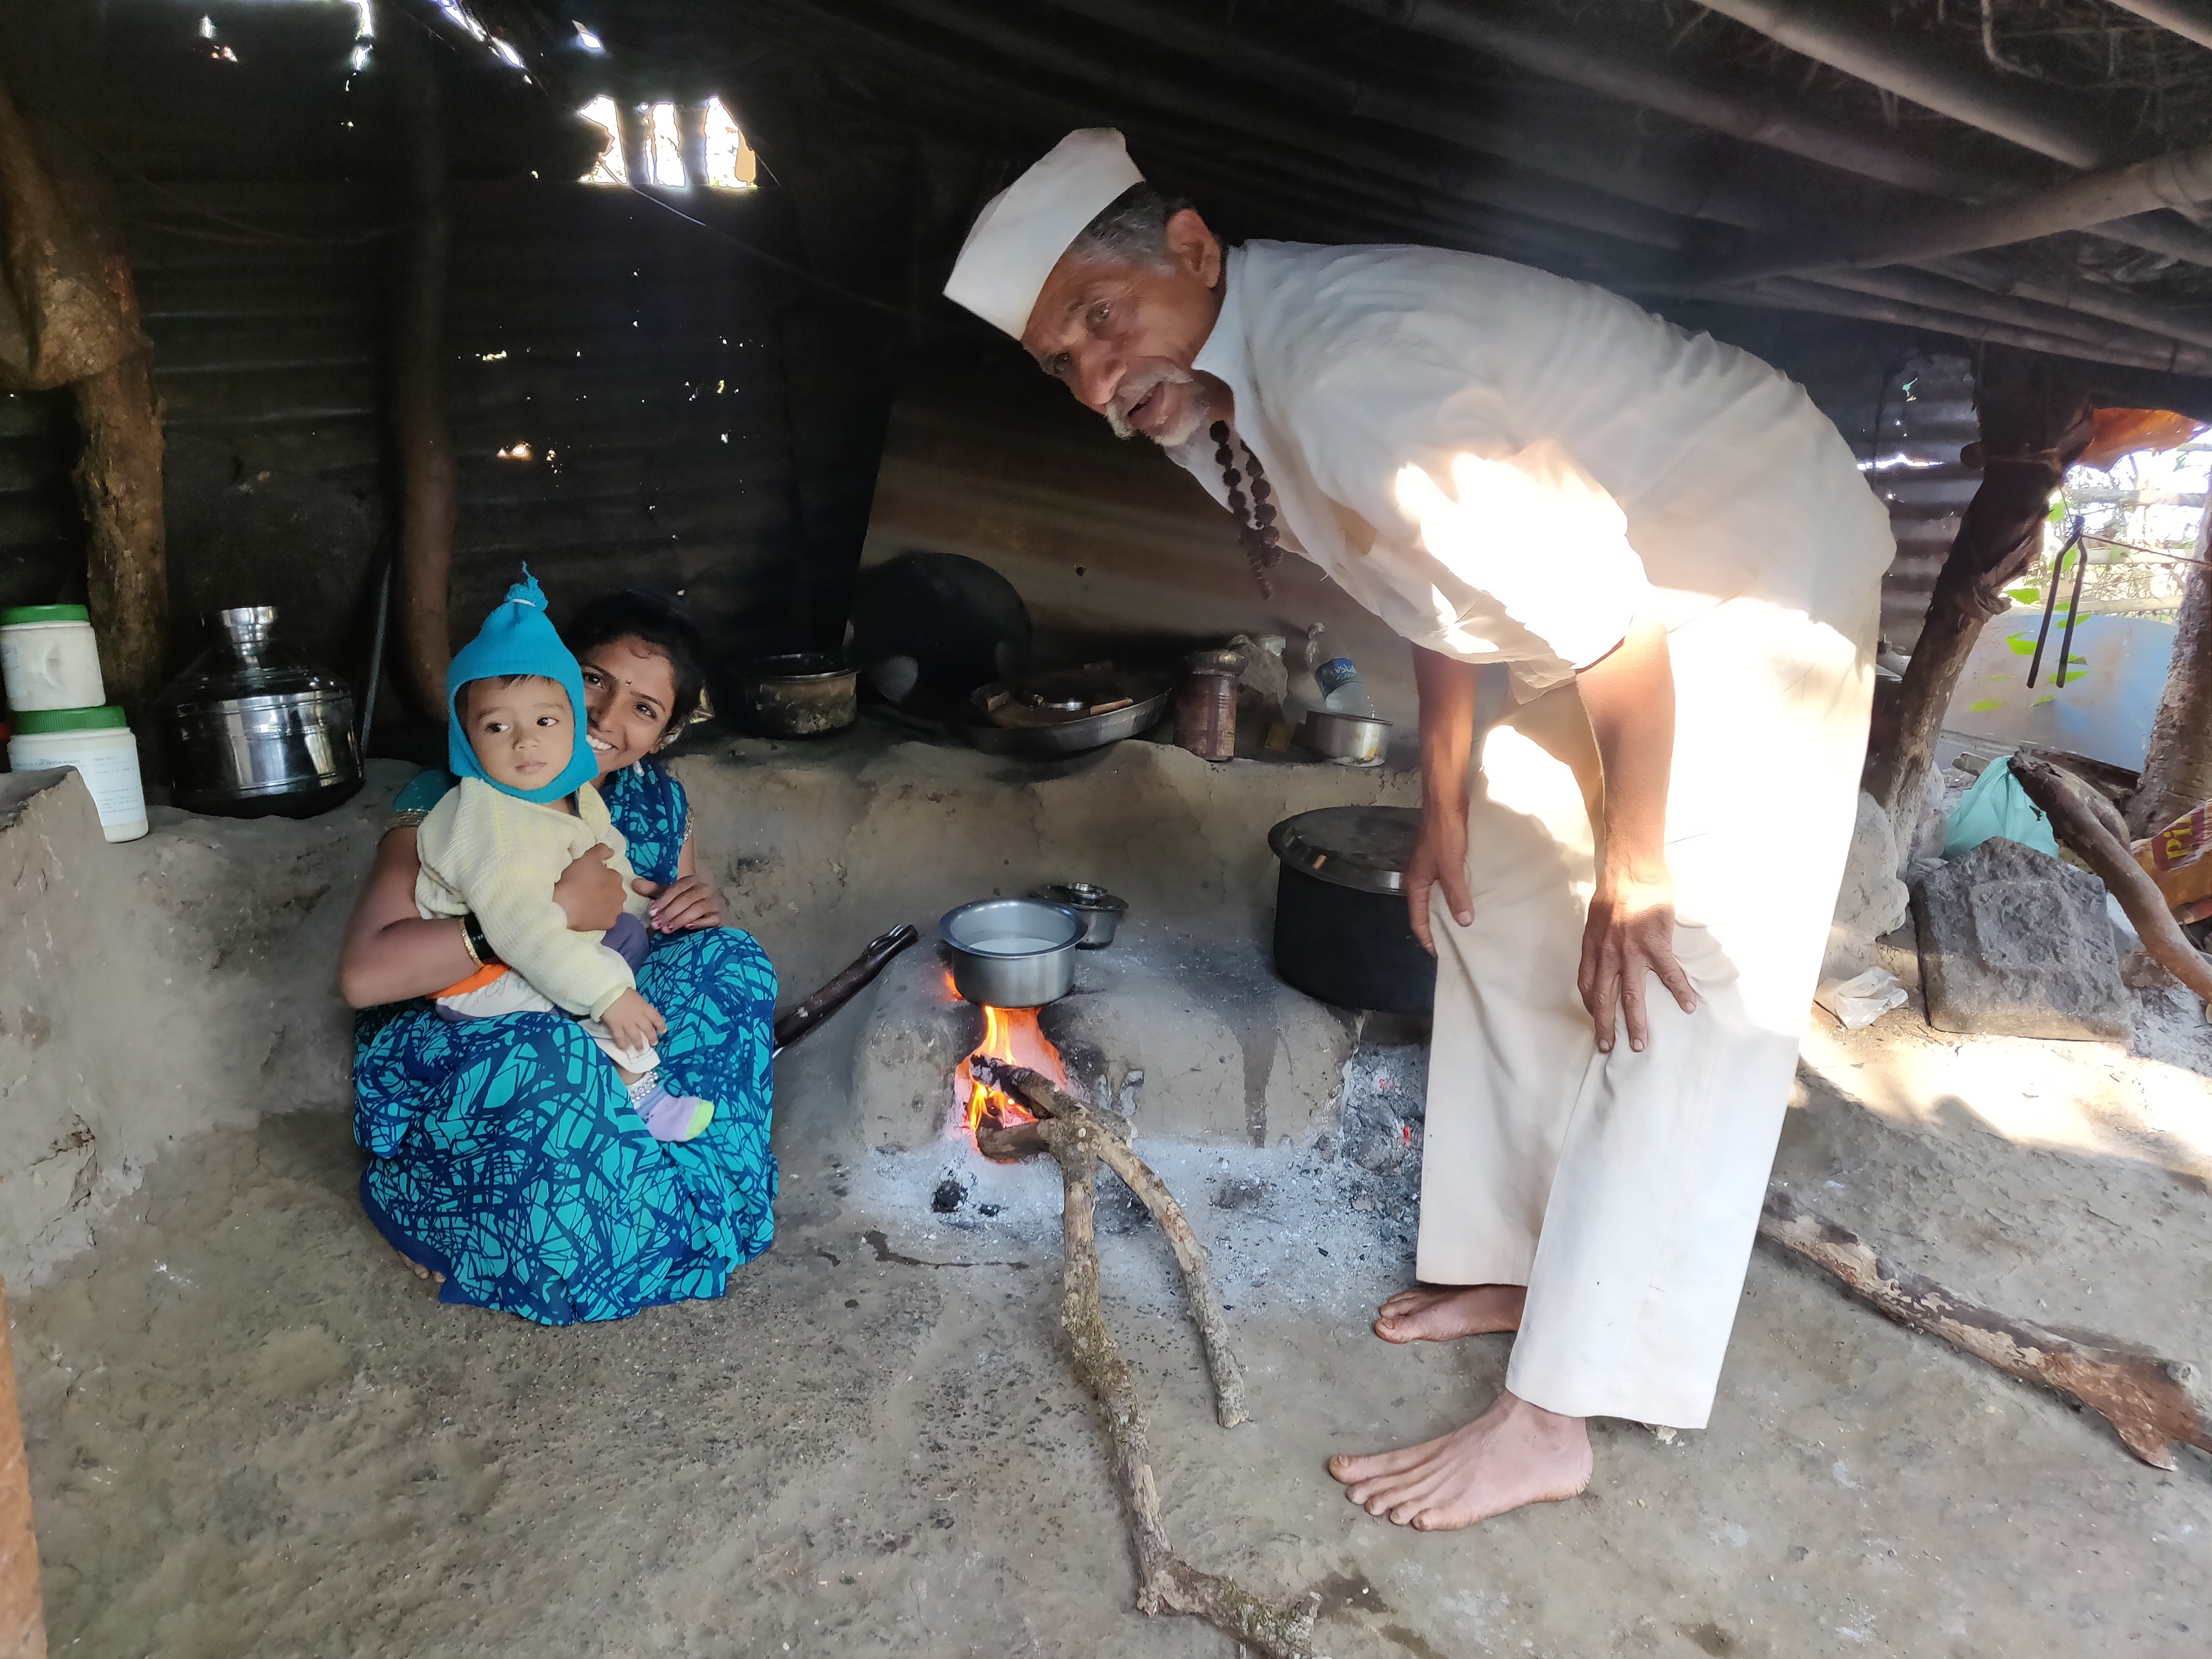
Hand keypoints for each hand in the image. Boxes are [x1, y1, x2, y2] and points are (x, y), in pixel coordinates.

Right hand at [553, 845, 626, 932]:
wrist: (564, 906)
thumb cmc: (575, 880)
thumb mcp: (586, 858)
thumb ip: (601, 850)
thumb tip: (611, 851)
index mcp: (617, 878)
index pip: (610, 875)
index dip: (599, 876)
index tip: (587, 878)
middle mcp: (621, 895)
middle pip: (612, 890)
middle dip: (603, 890)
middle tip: (586, 890)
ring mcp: (615, 911)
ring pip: (611, 905)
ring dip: (602, 903)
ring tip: (586, 903)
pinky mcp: (608, 924)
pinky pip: (605, 918)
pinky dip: (599, 916)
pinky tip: (588, 914)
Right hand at [599, 988, 666, 1052]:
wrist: (607, 991)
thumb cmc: (622, 991)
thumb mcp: (636, 996)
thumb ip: (640, 1006)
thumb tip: (641, 1011)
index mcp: (644, 1007)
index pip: (656, 1017)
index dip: (661, 1025)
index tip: (663, 1031)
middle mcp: (638, 1016)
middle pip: (647, 1029)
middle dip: (651, 1037)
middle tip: (653, 1043)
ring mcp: (626, 1022)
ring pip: (635, 1036)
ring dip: (638, 1044)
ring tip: (640, 1049)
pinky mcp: (615, 1026)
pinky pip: (620, 1038)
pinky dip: (622, 1044)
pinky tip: (625, 1048)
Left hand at [636, 873, 722, 933]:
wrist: (698, 919)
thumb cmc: (678, 906)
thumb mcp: (665, 898)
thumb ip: (652, 890)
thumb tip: (634, 883)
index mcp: (691, 881)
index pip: (678, 887)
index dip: (664, 899)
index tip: (651, 912)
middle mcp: (704, 889)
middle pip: (688, 898)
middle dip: (669, 912)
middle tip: (656, 924)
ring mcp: (713, 903)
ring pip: (698, 908)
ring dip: (680, 919)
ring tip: (666, 929)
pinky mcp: (718, 917)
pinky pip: (711, 919)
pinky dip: (699, 923)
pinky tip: (687, 928)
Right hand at [1405, 811, 1473, 954]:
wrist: (1446, 802)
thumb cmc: (1444, 834)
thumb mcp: (1451, 867)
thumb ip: (1457, 895)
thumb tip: (1465, 923)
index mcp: (1416, 883)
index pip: (1417, 918)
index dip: (1427, 937)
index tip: (1439, 954)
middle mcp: (1420, 877)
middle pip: (1427, 910)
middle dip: (1438, 927)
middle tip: (1455, 944)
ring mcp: (1431, 867)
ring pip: (1438, 896)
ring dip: (1449, 910)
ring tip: (1466, 925)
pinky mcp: (1443, 858)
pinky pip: (1448, 884)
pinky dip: (1457, 894)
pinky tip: (1471, 898)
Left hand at [1576, 859, 1695, 1053]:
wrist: (1631, 869)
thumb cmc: (1615, 891)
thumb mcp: (1596, 920)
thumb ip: (1599, 941)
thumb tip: (1605, 955)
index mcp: (1593, 948)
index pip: (1586, 985)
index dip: (1590, 1006)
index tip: (1596, 1020)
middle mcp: (1608, 955)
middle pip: (1603, 998)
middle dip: (1605, 1026)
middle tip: (1608, 1048)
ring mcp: (1631, 952)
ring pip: (1632, 995)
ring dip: (1636, 1022)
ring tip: (1641, 1043)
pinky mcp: (1655, 944)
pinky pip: (1668, 973)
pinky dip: (1679, 991)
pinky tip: (1688, 1006)